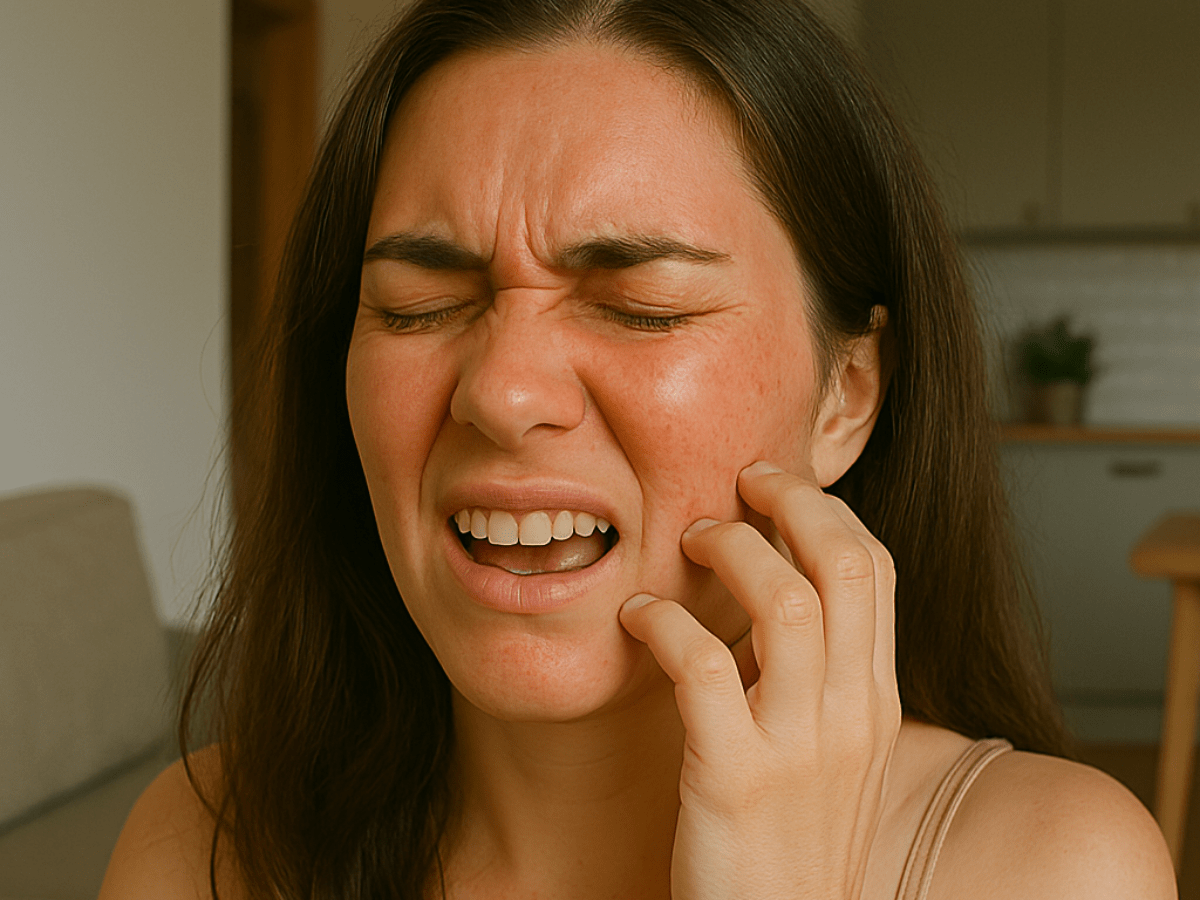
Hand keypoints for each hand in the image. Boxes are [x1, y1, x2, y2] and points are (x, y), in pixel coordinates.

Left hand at [619, 461, 900, 899]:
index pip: (874, 570)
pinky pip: (703, 665)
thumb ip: (821, 685)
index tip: (778, 487)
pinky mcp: (733, 779)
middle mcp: (852, 716)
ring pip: (782, 600)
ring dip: (728, 548)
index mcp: (876, 703)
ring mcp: (799, 749)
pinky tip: (638, 617)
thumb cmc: (790, 849)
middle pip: (844, 565)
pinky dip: (665, 622)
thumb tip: (786, 604)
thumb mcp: (834, 761)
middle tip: (740, 483)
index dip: (827, 511)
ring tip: (687, 540)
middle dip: (792, 502)